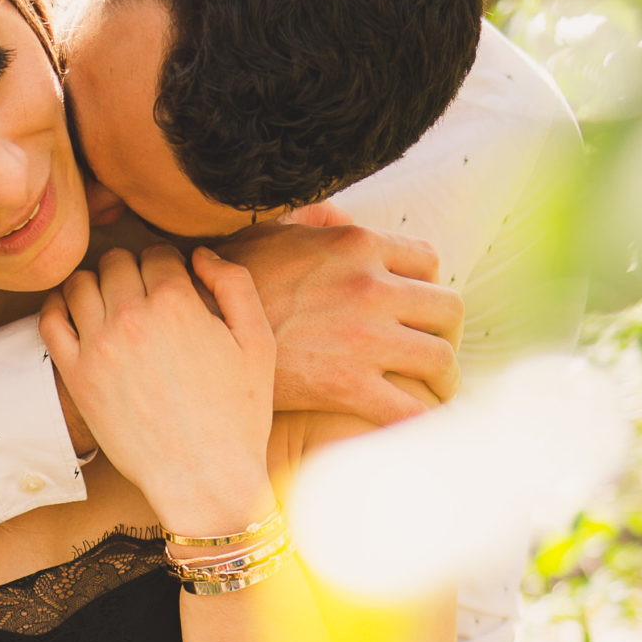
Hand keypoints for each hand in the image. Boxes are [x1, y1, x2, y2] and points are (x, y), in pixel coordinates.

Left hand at [40, 244, 274, 533]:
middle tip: (145, 296)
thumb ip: (235, 283)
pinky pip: (50, 319)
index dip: (169, 266)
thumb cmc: (238, 414)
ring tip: (114, 304)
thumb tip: (200, 254)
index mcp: (177, 302)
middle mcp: (131, 317)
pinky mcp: (76, 376)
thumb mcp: (258, 342)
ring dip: (98, 284)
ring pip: (81, 282)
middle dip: (133, 271)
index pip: (158, 254)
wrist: (204, 477)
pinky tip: (77, 314)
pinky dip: (59, 306)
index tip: (174, 286)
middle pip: (117, 261)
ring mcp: (98, 346)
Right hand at [216, 210, 461, 425]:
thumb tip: (337, 215)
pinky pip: (409, 408)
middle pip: (447, 308)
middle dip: (446, 333)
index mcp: (356, 244)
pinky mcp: (349, 385)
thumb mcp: (269, 235)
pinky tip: (412, 426)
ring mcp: (364, 336)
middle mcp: (370, 285)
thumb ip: (312, 221)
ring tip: (433, 392)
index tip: (417, 307)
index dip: (427, 285)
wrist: (194, 335)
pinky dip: (419, 420)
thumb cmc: (225, 287)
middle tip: (433, 352)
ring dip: (443, 379)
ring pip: (440, 359)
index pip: (427, 259)